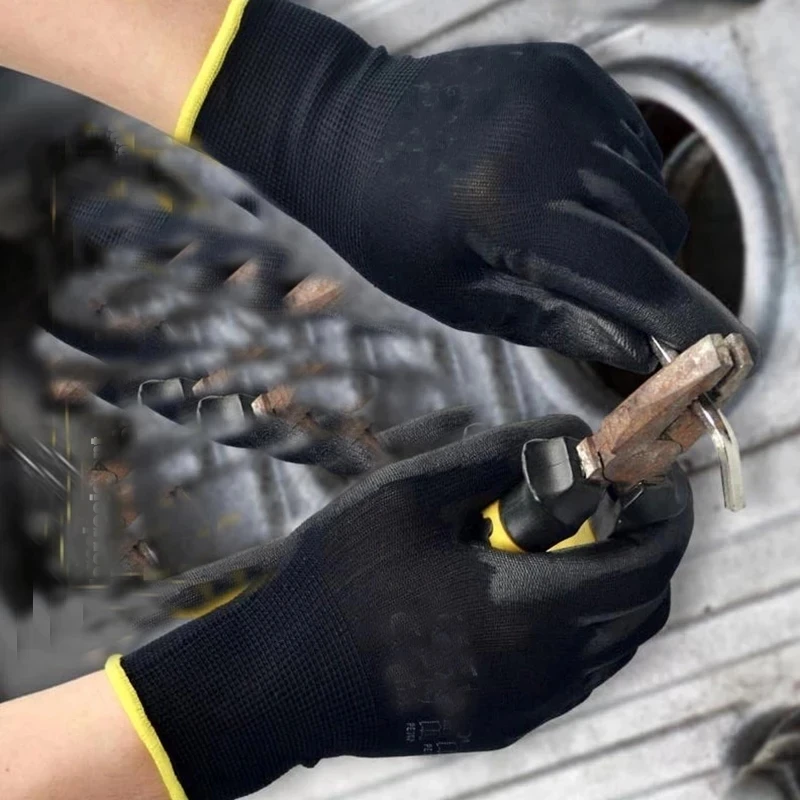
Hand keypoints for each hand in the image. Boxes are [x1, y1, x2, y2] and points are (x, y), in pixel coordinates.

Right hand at [112, 416, 692, 799]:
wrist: (280, 678)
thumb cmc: (339, 576)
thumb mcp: (410, 492)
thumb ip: (498, 455)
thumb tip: (564, 434)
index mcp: (526, 611)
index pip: (643, 566)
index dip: (664, 518)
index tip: (649, 483)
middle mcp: (540, 673)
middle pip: (638, 612)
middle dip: (639, 552)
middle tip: (599, 507)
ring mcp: (521, 709)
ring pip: (608, 649)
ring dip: (607, 591)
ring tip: (555, 546)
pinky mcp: (497, 726)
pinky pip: (571, 677)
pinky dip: (576, 629)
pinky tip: (521, 595)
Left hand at [192, 0, 757, 370]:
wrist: (343, 130)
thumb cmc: (385, 226)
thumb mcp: (458, 296)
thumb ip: (558, 320)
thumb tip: (637, 350)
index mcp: (506, 208)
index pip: (628, 272)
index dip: (686, 319)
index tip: (724, 355)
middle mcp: (546, 138)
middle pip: (658, 226)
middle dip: (648, 272)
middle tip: (601, 290)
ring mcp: (562, 91)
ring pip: (649, 184)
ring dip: (628, 225)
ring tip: (557, 229)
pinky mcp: (568, 67)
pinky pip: (628, 139)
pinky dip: (612, 176)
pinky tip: (556, 183)